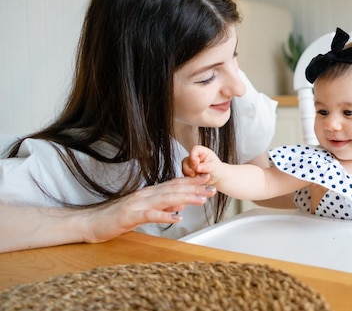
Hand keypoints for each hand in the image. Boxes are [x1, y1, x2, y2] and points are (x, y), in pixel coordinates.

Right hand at [82, 175, 215, 242]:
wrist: (90, 223)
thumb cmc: (115, 218)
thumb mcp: (142, 212)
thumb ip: (161, 206)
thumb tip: (179, 205)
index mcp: (149, 193)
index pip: (174, 184)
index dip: (191, 181)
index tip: (208, 178)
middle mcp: (145, 195)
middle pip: (174, 189)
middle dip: (195, 188)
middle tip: (212, 187)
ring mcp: (138, 204)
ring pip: (166, 198)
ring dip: (185, 198)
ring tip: (201, 199)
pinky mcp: (130, 216)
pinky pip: (150, 215)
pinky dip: (164, 215)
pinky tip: (177, 218)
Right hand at [181, 145, 219, 176]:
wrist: (218, 179)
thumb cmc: (218, 170)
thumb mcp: (214, 167)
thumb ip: (206, 166)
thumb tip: (197, 167)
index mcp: (202, 152)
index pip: (194, 149)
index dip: (193, 156)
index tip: (196, 164)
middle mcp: (195, 157)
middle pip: (187, 159)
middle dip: (191, 168)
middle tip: (197, 173)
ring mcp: (191, 165)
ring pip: (184, 167)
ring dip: (189, 173)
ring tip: (198, 177)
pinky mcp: (189, 172)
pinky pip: (184, 174)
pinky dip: (189, 178)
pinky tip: (196, 180)